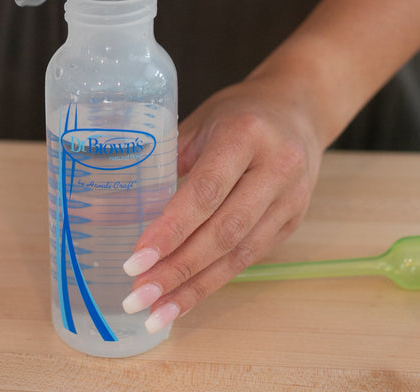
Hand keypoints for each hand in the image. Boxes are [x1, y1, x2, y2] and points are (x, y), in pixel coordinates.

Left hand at [121, 72, 324, 333]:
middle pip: (224, 231)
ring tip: (156, 312)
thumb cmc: (238, 111)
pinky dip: (215, 280)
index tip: (135, 262)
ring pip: (240, 253)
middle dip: (177, 269)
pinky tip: (185, 297)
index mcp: (245, 134)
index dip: (170, 231)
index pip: (205, 191)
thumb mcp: (200, 120)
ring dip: (194, 287)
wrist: (298, 108)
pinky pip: (251, 257)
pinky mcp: (293, 221)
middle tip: (137, 296)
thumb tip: (120, 204)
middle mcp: (276, 168)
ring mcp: (291, 198)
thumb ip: (168, 157)